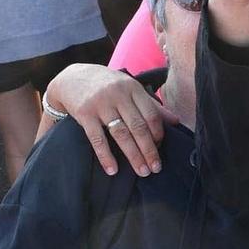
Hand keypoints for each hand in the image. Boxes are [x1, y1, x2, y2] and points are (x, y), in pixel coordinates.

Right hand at [43, 64, 174, 175]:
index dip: (158, 135)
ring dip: (133, 155)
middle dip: (149, 150)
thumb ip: (151, 105)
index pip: (151, 114)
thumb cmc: (107, 86)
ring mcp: (101, 104)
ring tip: (142, 171)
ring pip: (121, 134)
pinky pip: (97, 138)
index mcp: (133, 88)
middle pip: (138, 127)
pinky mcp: (84, 113)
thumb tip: (176, 121)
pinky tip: (113, 170)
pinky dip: (106, 156)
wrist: (71, 77)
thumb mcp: (130, 89)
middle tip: (156, 169)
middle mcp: (118, 95)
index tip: (160, 150)